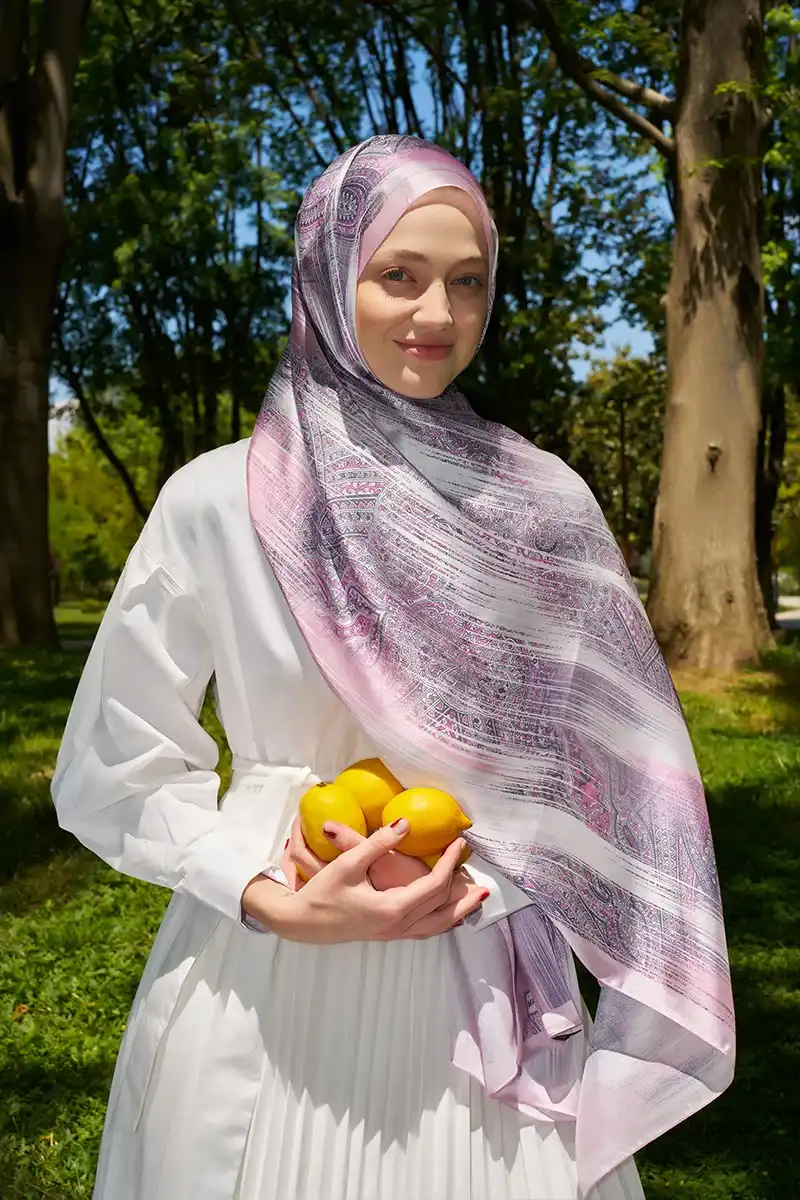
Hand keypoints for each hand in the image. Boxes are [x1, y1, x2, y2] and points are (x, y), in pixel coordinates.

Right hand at [242, 819, 487, 944]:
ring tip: (476, 899)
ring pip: (437, 926)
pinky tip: (447, 911)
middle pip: (443, 910)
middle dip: (463, 890)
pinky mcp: (387, 933)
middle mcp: (398, 925)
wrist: (301, 923)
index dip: (450, 863)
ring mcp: (393, 933)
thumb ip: (378, 843)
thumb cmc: (322, 892)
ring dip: (459, 911)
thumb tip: (405, 823)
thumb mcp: (348, 864)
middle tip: (481, 874)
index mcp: (392, 909)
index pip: (434, 886)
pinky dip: (442, 920)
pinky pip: (425, 929)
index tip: (458, 843)